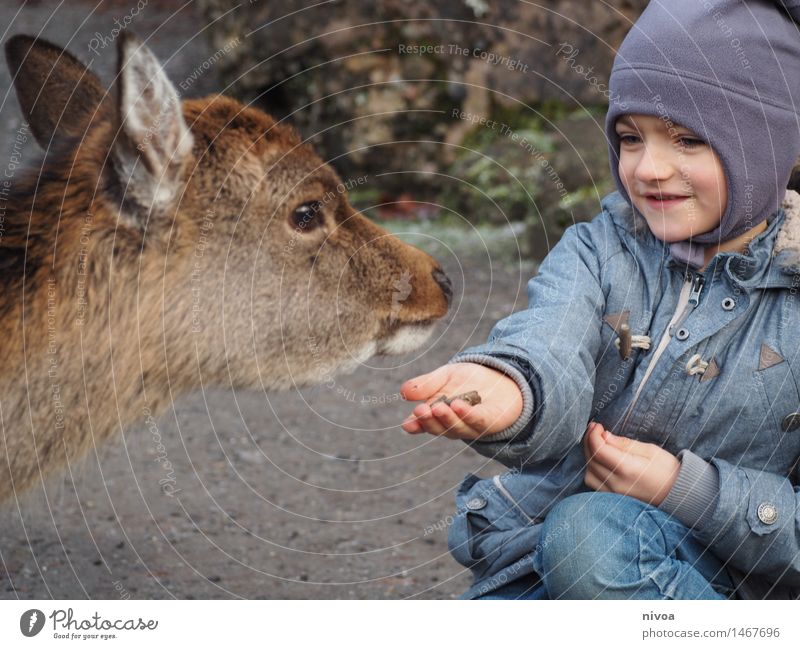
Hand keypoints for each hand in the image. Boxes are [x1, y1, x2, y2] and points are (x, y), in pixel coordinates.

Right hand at [399, 362, 523, 440]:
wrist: (501, 378)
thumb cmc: (468, 380)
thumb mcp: (444, 376)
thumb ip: (426, 384)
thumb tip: (403, 392)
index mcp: (437, 415)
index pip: (423, 424)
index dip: (415, 425)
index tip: (408, 423)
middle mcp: (452, 425)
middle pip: (439, 428)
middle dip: (430, 421)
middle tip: (422, 411)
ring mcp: (471, 426)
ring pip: (457, 428)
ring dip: (447, 419)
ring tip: (439, 407)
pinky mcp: (490, 422)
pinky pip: (478, 421)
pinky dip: (468, 415)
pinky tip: (458, 405)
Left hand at [582, 421, 680, 505]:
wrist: (679, 494)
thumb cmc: (668, 469)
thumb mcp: (649, 450)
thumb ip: (624, 443)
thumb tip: (604, 435)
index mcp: (628, 469)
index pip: (599, 450)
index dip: (593, 434)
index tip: (597, 425)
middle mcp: (617, 483)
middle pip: (591, 460)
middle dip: (589, 441)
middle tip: (595, 429)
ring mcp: (614, 494)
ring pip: (589, 472)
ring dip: (589, 455)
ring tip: (597, 443)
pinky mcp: (613, 498)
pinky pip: (593, 482)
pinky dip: (591, 468)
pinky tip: (598, 459)